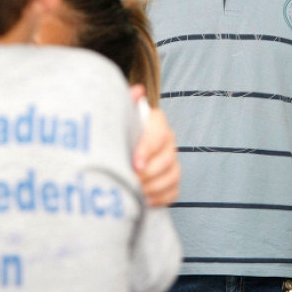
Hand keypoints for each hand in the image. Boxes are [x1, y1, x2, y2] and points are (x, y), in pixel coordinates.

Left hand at [130, 85, 179, 205]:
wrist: (119, 147)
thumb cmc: (118, 130)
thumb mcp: (119, 116)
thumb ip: (126, 104)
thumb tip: (137, 91)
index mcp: (157, 123)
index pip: (158, 135)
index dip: (147, 150)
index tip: (134, 164)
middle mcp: (169, 141)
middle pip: (167, 159)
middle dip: (148, 173)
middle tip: (130, 182)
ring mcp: (172, 161)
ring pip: (172, 176)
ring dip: (153, 187)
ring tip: (135, 192)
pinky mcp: (172, 181)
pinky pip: (173, 191)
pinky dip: (160, 198)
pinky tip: (144, 200)